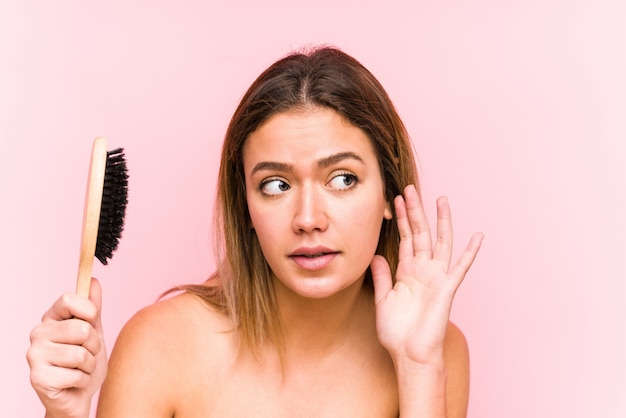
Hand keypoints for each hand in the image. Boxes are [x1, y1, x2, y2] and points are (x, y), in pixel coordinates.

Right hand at [27, 278, 107, 417]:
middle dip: (95, 345)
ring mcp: (35, 355)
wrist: (78, 395)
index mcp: (52, 318)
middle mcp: (38, 333)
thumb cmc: (85, 362)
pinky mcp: (37, 377)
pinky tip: (73, 382)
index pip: (69, 299)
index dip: (89, 310)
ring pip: (81, 354)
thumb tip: (93, 281)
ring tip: (80, 369)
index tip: (92, 320)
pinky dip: (83, 380)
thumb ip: (94, 308)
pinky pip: (76, 374)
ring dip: (89, 365)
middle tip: (88, 354)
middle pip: (82, 329)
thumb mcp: (95, 331)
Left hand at [371, 185, 482, 364]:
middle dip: (415, 211)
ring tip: (440, 200)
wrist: (409, 355)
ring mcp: (436, 277)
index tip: (395, 200)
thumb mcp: (383, 299)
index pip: (404, 238)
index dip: (400, 219)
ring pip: (440, 242)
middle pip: (419, 233)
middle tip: (410, 189)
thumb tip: (376, 254)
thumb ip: (382, 276)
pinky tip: (477, 236)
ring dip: (440, 221)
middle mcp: (423, 270)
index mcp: (407, 272)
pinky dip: (470, 252)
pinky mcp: (447, 288)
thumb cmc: (396, 332)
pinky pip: (460, 267)